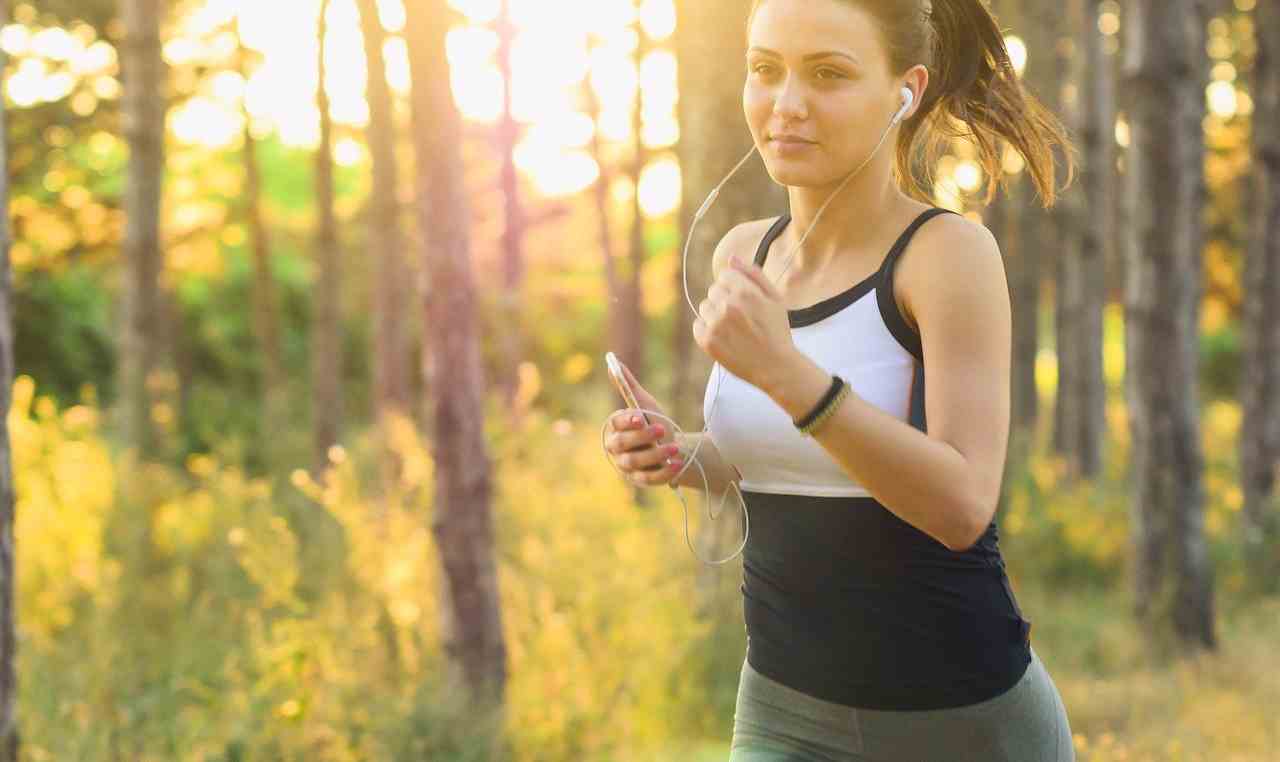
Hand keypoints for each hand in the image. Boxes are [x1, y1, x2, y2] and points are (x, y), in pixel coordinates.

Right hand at [604, 362, 683, 486]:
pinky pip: (649, 479)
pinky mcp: (640, 481)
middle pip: (622, 445)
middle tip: (661, 429)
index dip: (626, 421)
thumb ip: (629, 386)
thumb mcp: (646, 404)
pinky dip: (663, 472)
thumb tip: (612, 361)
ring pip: (635, 462)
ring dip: (655, 454)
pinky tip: (677, 463)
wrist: (674, 449)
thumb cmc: (655, 423)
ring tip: (674, 448)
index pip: (615, 424)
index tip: (640, 417)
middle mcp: (617, 449)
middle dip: (641, 437)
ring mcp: (627, 467)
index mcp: (616, 428)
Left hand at [692, 255, 798, 392]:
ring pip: (704, 307)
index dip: (735, 288)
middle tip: (742, 319)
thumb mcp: (774, 298)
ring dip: (715, 315)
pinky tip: (725, 338)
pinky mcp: (707, 341)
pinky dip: (707, 331)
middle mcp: (728, 305)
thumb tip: (731, 258)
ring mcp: (715, 324)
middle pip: (713, 291)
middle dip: (725, 301)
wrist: (775, 367)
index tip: (745, 302)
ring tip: (734, 329)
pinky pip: (698, 325)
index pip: (724, 276)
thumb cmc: (776, 331)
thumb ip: (753, 274)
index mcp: (745, 292)